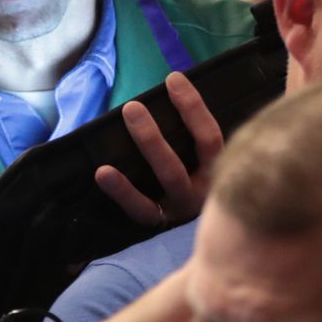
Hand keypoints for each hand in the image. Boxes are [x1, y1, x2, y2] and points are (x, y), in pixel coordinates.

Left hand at [95, 73, 222, 227]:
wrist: (214, 243)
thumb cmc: (196, 181)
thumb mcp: (203, 160)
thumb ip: (194, 134)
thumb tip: (171, 87)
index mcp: (218, 170)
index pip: (210, 136)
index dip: (192, 106)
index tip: (173, 79)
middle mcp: (204, 191)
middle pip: (189, 155)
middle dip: (161, 128)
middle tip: (134, 106)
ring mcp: (182, 209)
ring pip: (169, 176)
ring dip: (149, 144)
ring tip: (126, 119)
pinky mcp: (160, 224)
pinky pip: (141, 208)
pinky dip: (122, 190)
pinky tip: (103, 172)